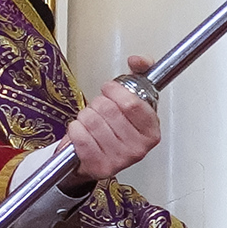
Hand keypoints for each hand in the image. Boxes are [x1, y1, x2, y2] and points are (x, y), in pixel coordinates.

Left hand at [64, 60, 161, 180]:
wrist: (99, 158)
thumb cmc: (117, 128)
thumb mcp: (133, 99)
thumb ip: (140, 72)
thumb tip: (137, 60)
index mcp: (151, 131)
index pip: (131, 103)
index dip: (115, 91)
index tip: (108, 88)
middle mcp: (139, 148)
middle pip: (108, 110)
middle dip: (98, 103)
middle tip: (99, 109)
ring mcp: (119, 160)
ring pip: (91, 120)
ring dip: (85, 116)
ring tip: (91, 122)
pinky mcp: (99, 167)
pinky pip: (79, 135)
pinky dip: (75, 128)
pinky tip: (82, 132)